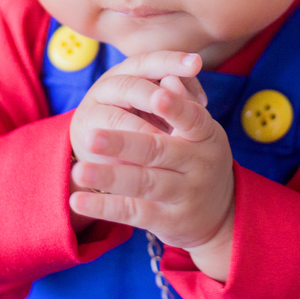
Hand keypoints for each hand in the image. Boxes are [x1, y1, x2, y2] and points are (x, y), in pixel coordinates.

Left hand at [67, 51, 207, 230]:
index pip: (192, 119)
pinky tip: (79, 201)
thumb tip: (168, 78)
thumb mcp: (201, 132)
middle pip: (157, 150)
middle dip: (123, 143)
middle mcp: (199, 165)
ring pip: (143, 183)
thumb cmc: (200, 159)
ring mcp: (184, 194)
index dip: (175, 108)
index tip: (156, 95)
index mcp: (207, 136)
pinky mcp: (167, 220)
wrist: (221, 215)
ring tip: (79, 170)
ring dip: (109, 177)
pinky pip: (133, 212)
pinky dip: (105, 206)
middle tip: (91, 136)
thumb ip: (183, 105)